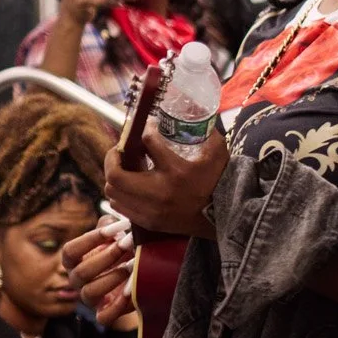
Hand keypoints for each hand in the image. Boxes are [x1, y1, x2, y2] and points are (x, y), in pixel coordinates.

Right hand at [65, 218, 139, 328]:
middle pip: (80, 272)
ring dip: (112, 278)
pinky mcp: (104, 314)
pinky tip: (131, 291)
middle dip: (106, 257)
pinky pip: (104, 317)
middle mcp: (77, 280)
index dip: (90, 240)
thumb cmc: (122, 250)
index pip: (70, 251)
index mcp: (74, 261)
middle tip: (127, 244)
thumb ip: (110, 225)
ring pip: (90, 292)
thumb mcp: (115, 235)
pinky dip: (118, 306)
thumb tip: (111, 221)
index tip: (114, 229)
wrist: (137, 274)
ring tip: (132, 266)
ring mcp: (89, 298)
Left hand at [103, 127, 225, 239]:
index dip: (144, 132)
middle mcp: (159, 191)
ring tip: (123, 168)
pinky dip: (119, 194)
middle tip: (120, 151)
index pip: (148, 143)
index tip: (147, 130)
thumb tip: (195, 115)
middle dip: (113, 158)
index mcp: (176, 171)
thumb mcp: (218, 153)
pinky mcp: (149, 221)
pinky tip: (128, 186)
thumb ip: (207, 134)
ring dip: (114, 177)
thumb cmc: (219, 182)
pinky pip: (121, 207)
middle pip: (116, 174)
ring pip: (113, 192)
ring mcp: (151, 210)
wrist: (224, 216)